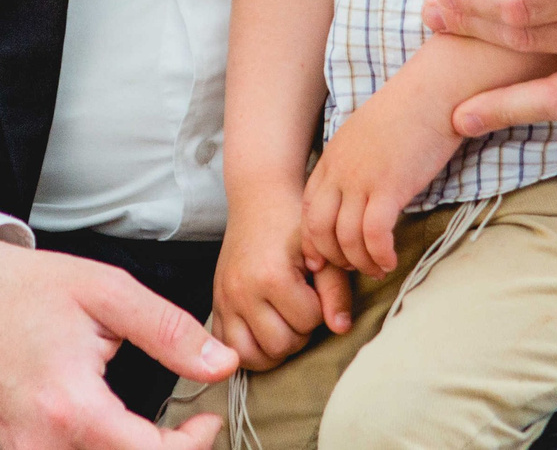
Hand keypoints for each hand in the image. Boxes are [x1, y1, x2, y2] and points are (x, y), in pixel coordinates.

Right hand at [0, 238, 236, 449]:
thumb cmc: (24, 290)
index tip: (205, 420)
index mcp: (72, 408)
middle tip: (183, 426)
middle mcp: (41, 446)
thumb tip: (220, 363)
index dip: (192, 445)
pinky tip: (111, 433)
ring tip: (149, 432)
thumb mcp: (107, 293)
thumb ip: (169, 332)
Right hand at [212, 191, 353, 370]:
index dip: (320, 308)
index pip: (308, 322)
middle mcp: (241, 292)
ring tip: (284, 321)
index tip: (314, 287)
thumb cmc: (293, 222)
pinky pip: (227, 346)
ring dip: (273, 346)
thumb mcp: (320, 251)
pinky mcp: (215, 305)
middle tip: (301, 305)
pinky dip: (246, 348)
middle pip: (280, 345)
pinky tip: (263, 331)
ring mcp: (224, 300)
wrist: (259, 200)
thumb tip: (341, 329)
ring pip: (251, 356)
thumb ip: (335, 291)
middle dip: (299, 330)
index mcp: (270, 276)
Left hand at [301, 72, 464, 276]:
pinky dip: (380, 254)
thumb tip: (361, 192)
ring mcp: (362, 179)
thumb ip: (356, 162)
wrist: (434, 91)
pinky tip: (391, 260)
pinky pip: (374, 235)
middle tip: (354, 269)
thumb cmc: (410, 111)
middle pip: (319, 229)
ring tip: (378, 269)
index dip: (313, 240)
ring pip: (345, 238)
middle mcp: (340, 170)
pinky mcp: (389, 187)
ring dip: (361, 262)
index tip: (324, 260)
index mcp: (333, 157)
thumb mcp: (367, 134)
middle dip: (333, 258)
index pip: (309, 209)